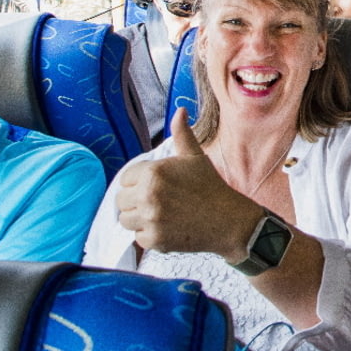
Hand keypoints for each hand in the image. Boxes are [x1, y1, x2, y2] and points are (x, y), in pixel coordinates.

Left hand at [115, 109, 259, 258]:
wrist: (228, 220)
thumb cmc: (210, 187)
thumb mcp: (195, 157)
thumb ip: (182, 133)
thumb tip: (180, 110)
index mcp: (154, 171)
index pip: (125, 179)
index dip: (140, 183)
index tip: (159, 188)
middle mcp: (149, 194)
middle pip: (121, 200)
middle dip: (137, 201)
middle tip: (161, 203)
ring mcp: (151, 218)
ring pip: (125, 220)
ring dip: (140, 219)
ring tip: (162, 214)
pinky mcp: (154, 239)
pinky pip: (138, 237)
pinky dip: (151, 235)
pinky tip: (168, 227)